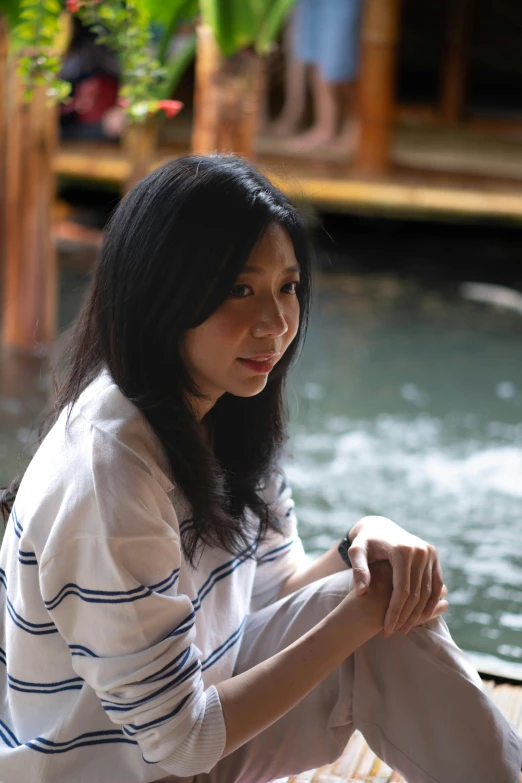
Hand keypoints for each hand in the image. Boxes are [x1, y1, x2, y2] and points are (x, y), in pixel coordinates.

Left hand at [347, 516, 446, 637]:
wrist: (380, 527)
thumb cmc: (365, 543)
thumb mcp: (356, 552)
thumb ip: (358, 570)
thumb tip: (362, 592)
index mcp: (401, 551)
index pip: (401, 590)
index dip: (394, 612)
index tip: (386, 629)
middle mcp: (419, 551)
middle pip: (416, 593)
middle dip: (406, 616)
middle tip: (395, 632)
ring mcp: (430, 552)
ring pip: (428, 592)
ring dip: (419, 613)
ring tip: (405, 628)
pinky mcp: (434, 555)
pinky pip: (436, 584)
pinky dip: (431, 602)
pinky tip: (421, 616)